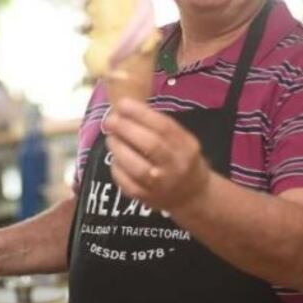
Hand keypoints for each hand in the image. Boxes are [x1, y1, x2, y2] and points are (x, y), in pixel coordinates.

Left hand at [105, 98, 210, 212]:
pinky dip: (117, 167)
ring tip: (111, 137)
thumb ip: (159, 125)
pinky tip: (115, 157)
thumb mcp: (181, 139)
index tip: (122, 104)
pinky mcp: (145, 198)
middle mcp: (175, 166)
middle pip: (150, 145)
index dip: (140, 113)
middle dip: (126, 129)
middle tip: (111, 120)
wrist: (191, 195)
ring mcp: (161, 185)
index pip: (163, 127)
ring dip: (118, 148)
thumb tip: (127, 108)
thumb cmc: (181, 159)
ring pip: (136, 166)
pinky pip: (126, 182)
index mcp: (186, 147)